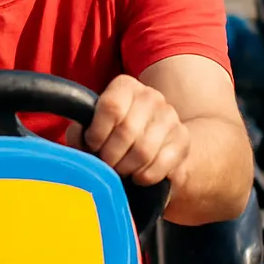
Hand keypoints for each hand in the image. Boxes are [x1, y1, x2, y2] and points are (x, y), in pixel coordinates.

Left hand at [66, 75, 189, 186]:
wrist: (156, 140)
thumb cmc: (114, 134)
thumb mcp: (93, 128)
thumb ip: (81, 131)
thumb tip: (80, 139)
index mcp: (126, 86)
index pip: (111, 106)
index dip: (97, 133)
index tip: (92, 146)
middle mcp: (151, 96)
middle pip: (127, 132)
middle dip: (110, 156)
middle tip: (106, 165)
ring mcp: (170, 117)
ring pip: (143, 151)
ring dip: (126, 168)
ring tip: (120, 171)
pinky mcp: (183, 140)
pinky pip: (160, 165)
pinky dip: (144, 177)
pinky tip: (137, 176)